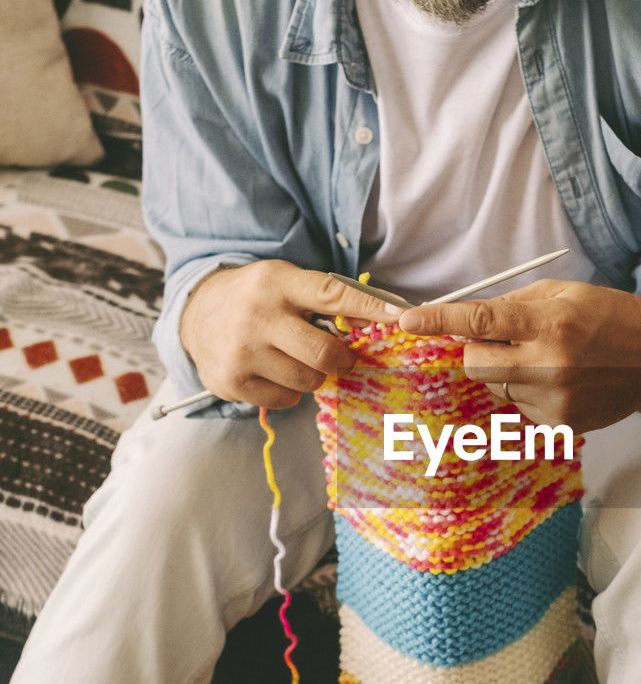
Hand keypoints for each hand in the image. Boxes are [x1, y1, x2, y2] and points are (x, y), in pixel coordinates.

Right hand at [180, 259, 402, 408]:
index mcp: (277, 283)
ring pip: (308, 381)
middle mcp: (257, 316)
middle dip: (341, 359)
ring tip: (295, 359)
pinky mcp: (231, 382)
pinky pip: (285, 401)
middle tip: (340, 357)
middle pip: (324, 353)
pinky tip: (274, 373)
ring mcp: (241, 352)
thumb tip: (380, 318)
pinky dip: (289, 392)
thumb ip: (327, 298)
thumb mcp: (286, 282)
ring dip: (312, 375)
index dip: (369, 307)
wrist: (196, 314)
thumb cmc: (257, 299)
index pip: (332, 294)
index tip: (400, 316)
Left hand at [397, 280, 640, 434]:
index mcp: (549, 321)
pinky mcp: (562, 424)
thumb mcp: (560, 293)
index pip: (479, 322)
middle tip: (503, 341)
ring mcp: (556, 400)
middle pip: (475, 364)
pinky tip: (561, 381)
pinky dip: (529, 393)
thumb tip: (464, 321)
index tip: (407, 321)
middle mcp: (550, 364)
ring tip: (547, 360)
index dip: (438, 321)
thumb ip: (511, 307)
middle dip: (477, 351)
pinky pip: (520, 409)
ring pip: (497, 388)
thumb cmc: (607, 317)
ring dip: (508, 373)